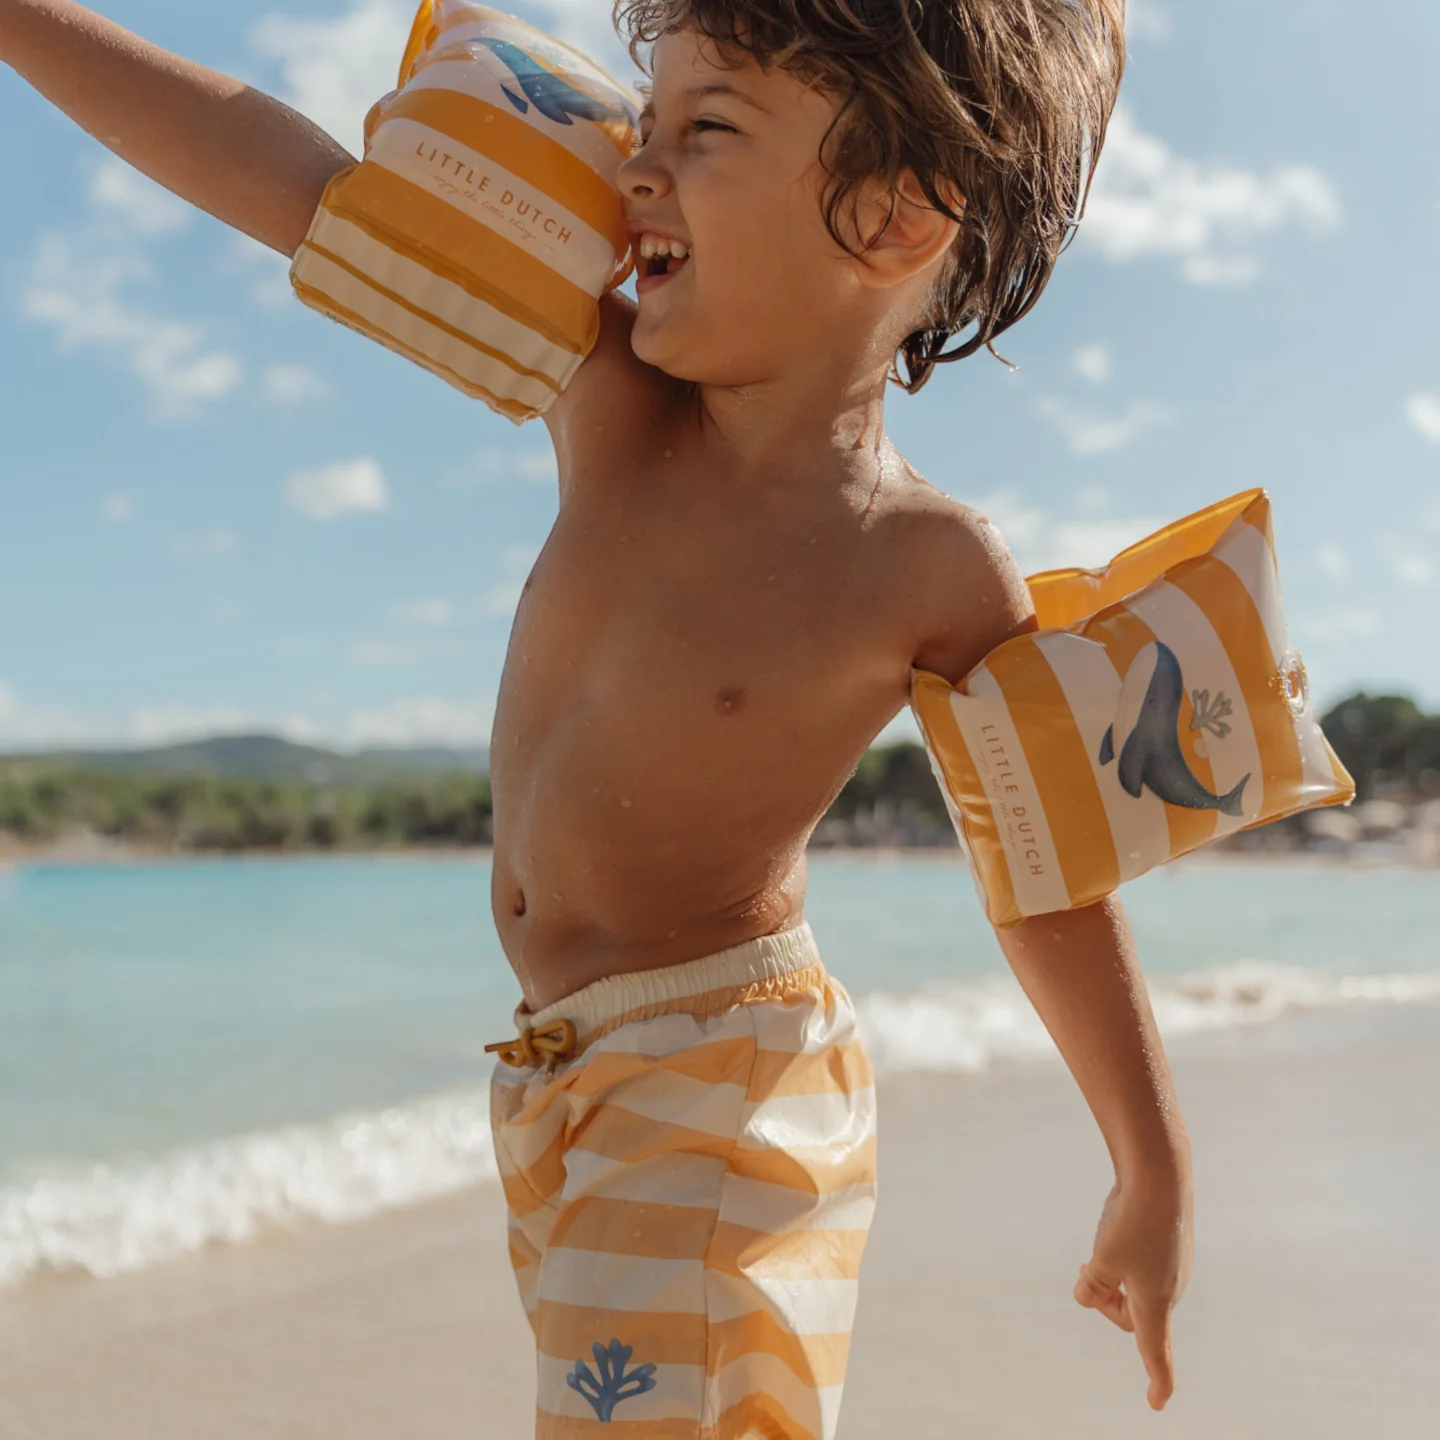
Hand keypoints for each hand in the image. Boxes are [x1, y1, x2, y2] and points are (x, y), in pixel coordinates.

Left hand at [1074, 1176, 1192, 1410]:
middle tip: (1085, 1270)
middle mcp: (1171, 1288)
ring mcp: (1174, 1265)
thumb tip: (1087, 1294)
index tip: (1155, 1403)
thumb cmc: (1131, 1222)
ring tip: (1098, 1251)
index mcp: (1155, 1303)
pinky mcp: (1172, 1243)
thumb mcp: (1101, 1260)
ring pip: (1135, 1286)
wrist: (1161, 1174)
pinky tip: (1120, 1226)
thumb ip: (1093, 1287)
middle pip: (1130, 1314)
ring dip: (1112, 1277)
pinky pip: (1144, 1263)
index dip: (1156, 1381)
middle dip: (1105, 1301)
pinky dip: (1125, 1256)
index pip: (1155, 1352)